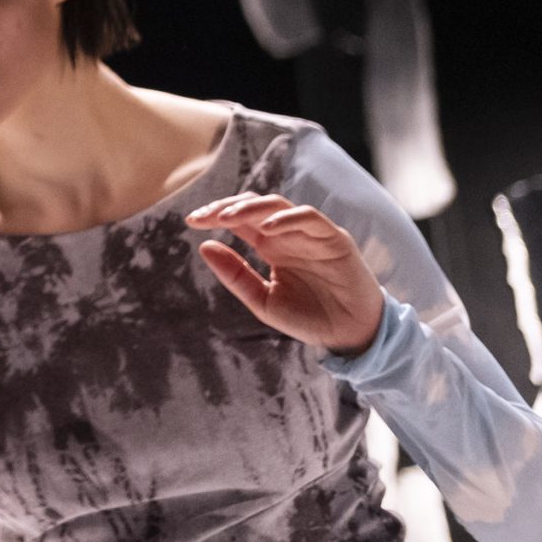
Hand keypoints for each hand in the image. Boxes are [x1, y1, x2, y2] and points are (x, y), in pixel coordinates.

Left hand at [185, 192, 385, 356]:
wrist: (351, 336)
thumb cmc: (309, 317)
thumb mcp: (263, 301)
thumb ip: (235, 275)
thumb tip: (204, 246)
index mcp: (269, 245)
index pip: (238, 219)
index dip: (214, 214)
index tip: (190, 220)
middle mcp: (288, 234)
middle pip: (253, 205)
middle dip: (226, 206)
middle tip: (202, 216)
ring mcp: (311, 234)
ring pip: (278, 205)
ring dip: (250, 208)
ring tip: (225, 218)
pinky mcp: (334, 239)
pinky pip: (309, 218)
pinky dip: (286, 219)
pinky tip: (265, 229)